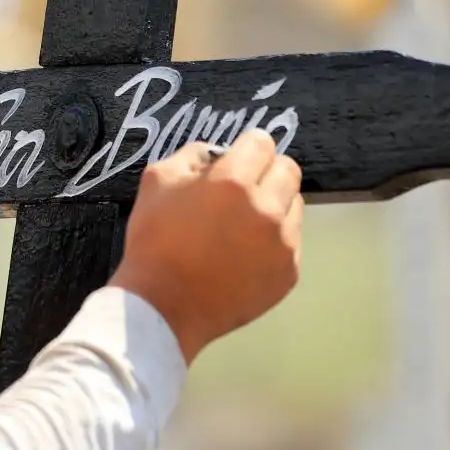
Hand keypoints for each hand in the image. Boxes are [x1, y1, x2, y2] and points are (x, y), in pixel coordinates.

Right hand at [108, 127, 302, 361]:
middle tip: (243, 188)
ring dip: (274, 204)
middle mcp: (267, 208)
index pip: (262, 142)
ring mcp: (283, 244)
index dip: (247, 147)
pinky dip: (274, 239)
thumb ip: (191, 155)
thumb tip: (217, 155)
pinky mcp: (288, 273)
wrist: (162, 306)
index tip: (235, 159)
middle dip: (266, 171)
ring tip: (244, 223)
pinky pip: (292, 241)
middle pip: (288, 170)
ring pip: (294, 205)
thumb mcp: (157, 180)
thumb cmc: (154, 241)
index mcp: (234, 182)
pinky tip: (246, 252)